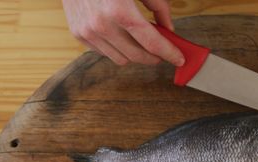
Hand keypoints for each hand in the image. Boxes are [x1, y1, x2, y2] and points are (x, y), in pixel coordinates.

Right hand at [62, 0, 184, 65]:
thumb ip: (158, 6)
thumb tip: (168, 28)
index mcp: (120, 11)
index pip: (152, 43)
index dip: (169, 53)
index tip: (179, 58)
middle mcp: (102, 25)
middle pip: (138, 56)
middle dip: (155, 56)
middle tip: (162, 50)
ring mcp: (88, 31)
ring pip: (121, 59)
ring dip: (135, 53)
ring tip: (140, 40)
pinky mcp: (78, 33)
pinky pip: (104, 52)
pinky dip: (117, 48)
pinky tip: (121, 35)